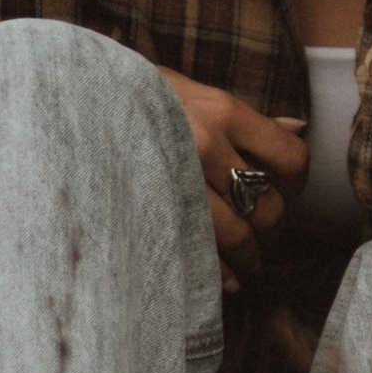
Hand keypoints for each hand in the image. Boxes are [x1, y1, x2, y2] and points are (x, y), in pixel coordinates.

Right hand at [160, 69, 307, 297]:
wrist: (72, 101)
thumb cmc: (138, 95)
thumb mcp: (193, 91)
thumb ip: (246, 118)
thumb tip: (300, 128)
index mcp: (223, 112)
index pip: (290, 159)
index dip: (295, 184)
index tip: (283, 192)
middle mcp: (204, 145)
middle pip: (267, 205)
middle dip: (272, 231)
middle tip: (265, 240)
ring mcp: (175, 179)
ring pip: (236, 235)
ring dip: (250, 257)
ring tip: (248, 264)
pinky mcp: (148, 209)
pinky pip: (197, 252)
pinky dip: (217, 274)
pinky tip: (223, 281)